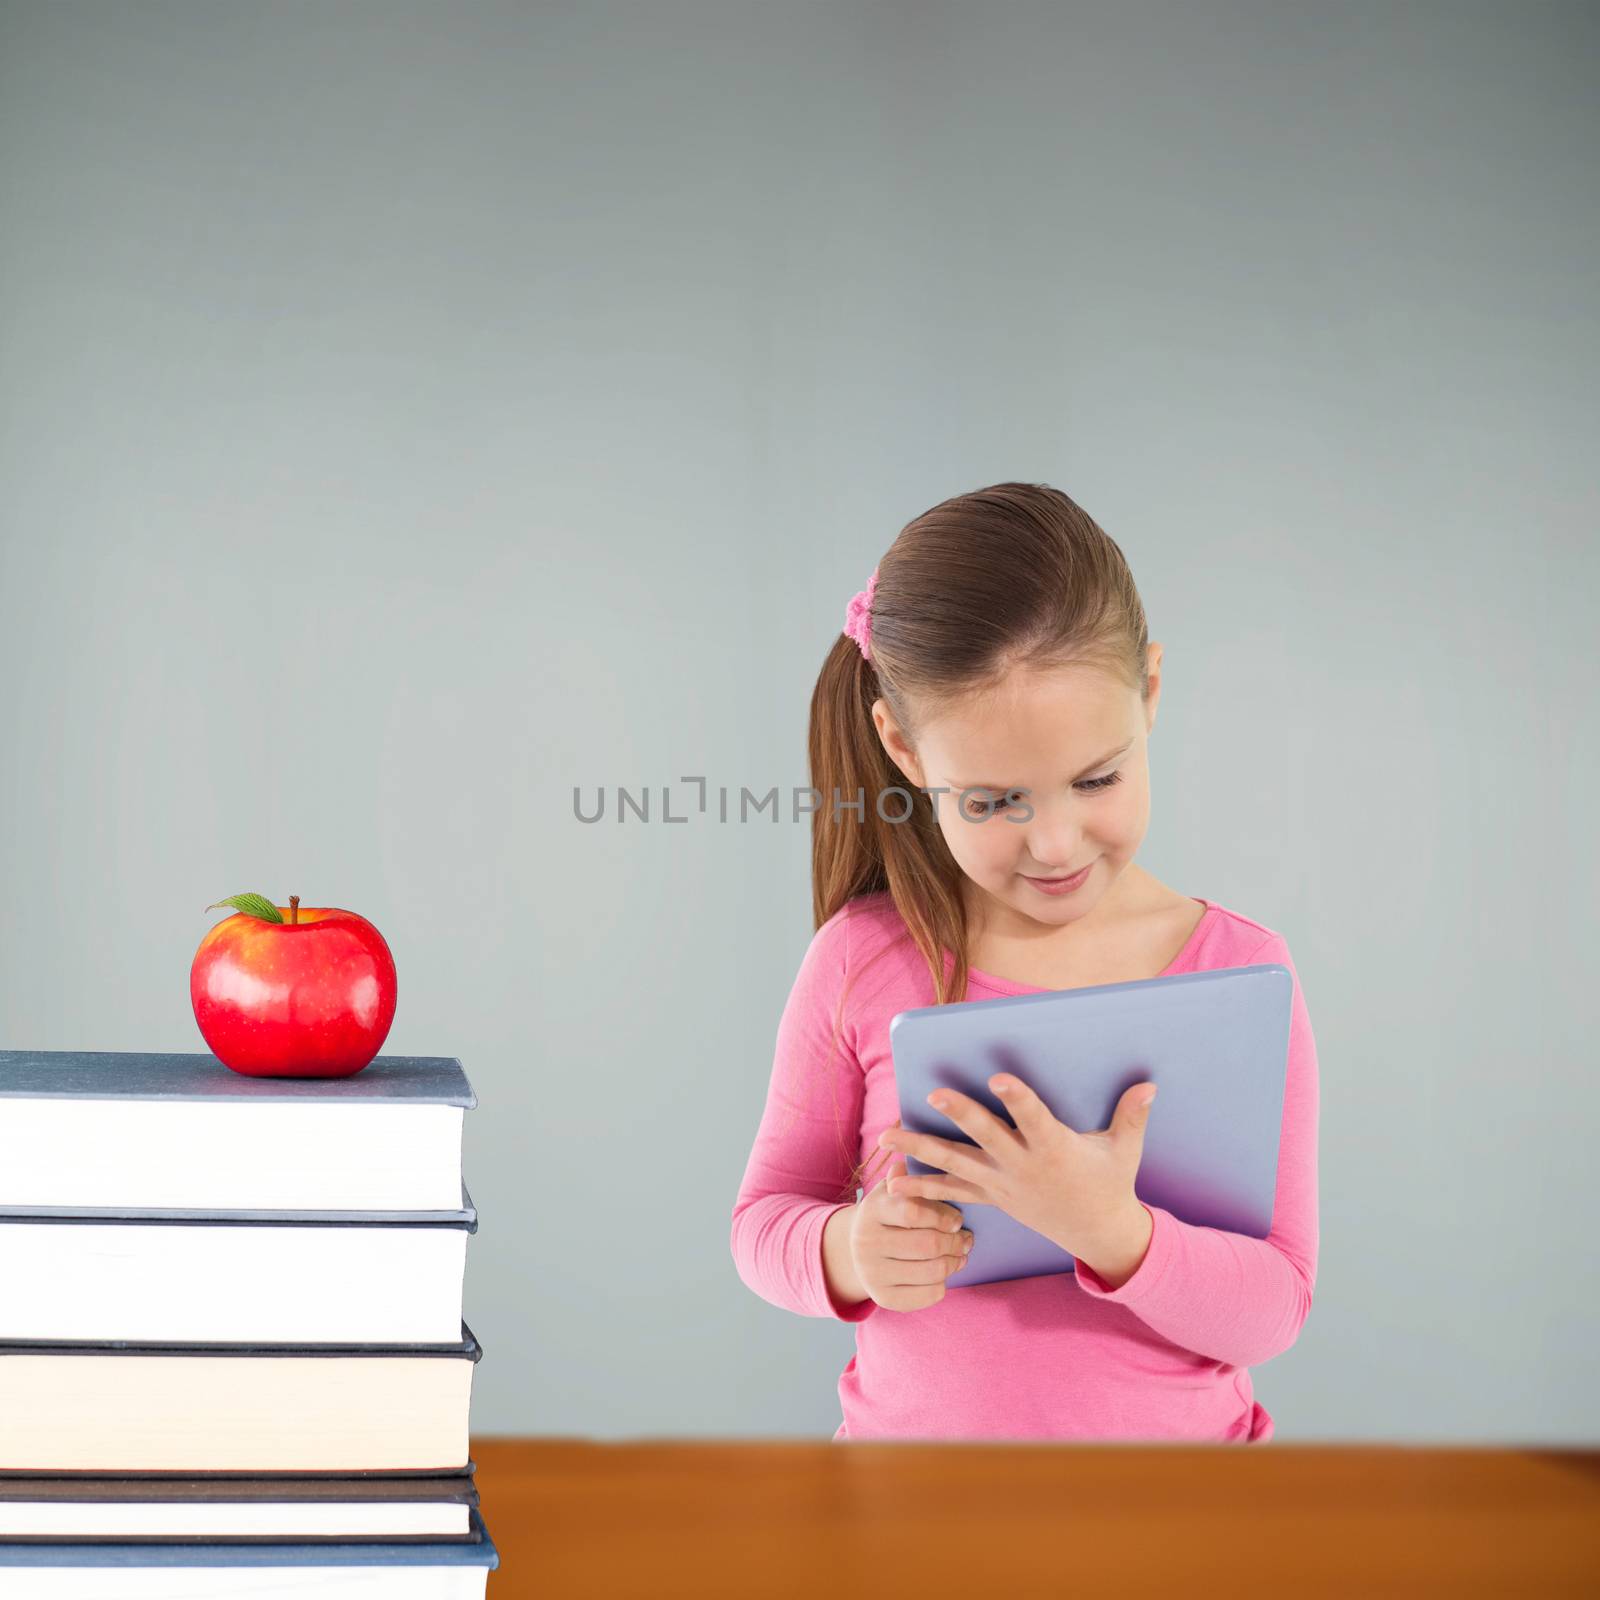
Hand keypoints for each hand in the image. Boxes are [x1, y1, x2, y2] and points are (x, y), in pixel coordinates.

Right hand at [849, 1143, 974, 1311]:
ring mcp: (872, 1273)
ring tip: (961, 1253)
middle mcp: (866, 1243)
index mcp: (871, 1211)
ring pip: (932, 1271)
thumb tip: (904, 1132)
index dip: (942, 1216)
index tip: (958, 1219)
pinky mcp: (883, 1298)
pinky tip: (944, 1271)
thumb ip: (905, 1173)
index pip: (911, 1212)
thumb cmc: (887, 1214)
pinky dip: (943, 1284)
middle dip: (955, 1242)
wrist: (857, 1251)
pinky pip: (927, 1295)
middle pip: (927, 1244)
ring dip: (954, 1262)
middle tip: (967, 1238)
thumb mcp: (891, 1190)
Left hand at [877, 1076, 1156, 1262]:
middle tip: (935, 1094)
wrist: (1097, 1234)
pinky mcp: (992, 1198)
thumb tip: (1150, 1084)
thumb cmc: (1110, 1183)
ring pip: (956, 1164)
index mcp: (1054, 1148)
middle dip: (961, 1115)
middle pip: (987, 1136)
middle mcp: (1023, 1166)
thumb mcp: (1124, 1151)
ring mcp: (1003, 1184)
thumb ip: (1132, 1116)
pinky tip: (892, 1183)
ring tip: (886, 1135)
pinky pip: (952, 1194)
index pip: (1034, 1117)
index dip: (1018, 1097)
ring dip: (920, 1149)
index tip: (1000, 1077)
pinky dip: (922, 1188)